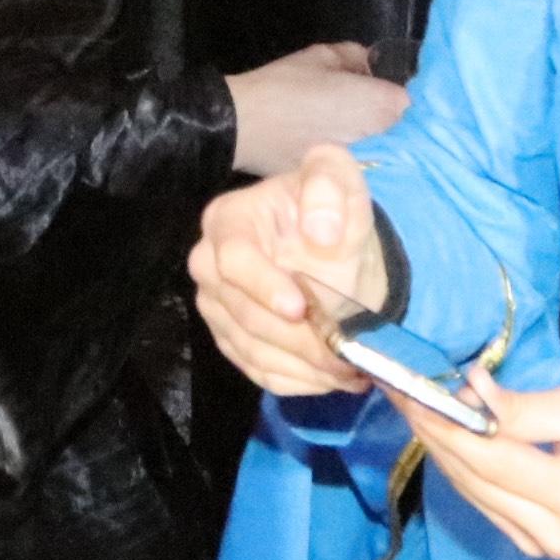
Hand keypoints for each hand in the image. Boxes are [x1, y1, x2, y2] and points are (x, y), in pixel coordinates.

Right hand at [192, 142, 390, 394]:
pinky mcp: (231, 341)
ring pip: (253, 350)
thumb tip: (321, 230)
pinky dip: (298, 380)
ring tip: (349, 366)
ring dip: (303, 365)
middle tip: (343, 350)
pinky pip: (259, 372)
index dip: (263, 286)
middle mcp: (209, 265)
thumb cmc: (328, 208)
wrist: (332, 246)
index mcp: (228, 220)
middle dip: (296, 338)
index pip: (232, 259)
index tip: (300, 307)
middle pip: (243, 313)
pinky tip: (331, 374)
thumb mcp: (338, 178)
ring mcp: (217, 308)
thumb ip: (328, 187)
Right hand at [227, 42, 407, 177]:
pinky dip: (354, 166)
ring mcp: (365, 168)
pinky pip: (360, 173)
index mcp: (382, 106)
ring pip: (384, 157)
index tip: (382, 95)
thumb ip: (355, 58)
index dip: (397, 98)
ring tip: (349, 140)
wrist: (241, 128)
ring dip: (376, 148)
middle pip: (403, 134)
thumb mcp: (320, 57)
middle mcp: (382, 140)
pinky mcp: (341, 186)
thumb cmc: (283, 87)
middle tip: (365, 116)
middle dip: (392, 124)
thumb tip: (369, 65)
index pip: (413, 104)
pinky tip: (334, 159)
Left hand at [416, 381, 559, 559]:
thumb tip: (470, 392)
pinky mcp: (532, 548)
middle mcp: (549, 533)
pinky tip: (443, 435)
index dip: (448, 425)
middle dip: (432, 433)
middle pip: (473, 478)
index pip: (492, 459)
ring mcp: (539, 547)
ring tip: (411, 404)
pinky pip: (484, 503)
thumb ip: (527, 408)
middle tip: (399, 389)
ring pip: (471, 493)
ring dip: (439, 449)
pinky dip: (460, 468)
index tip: (413, 390)